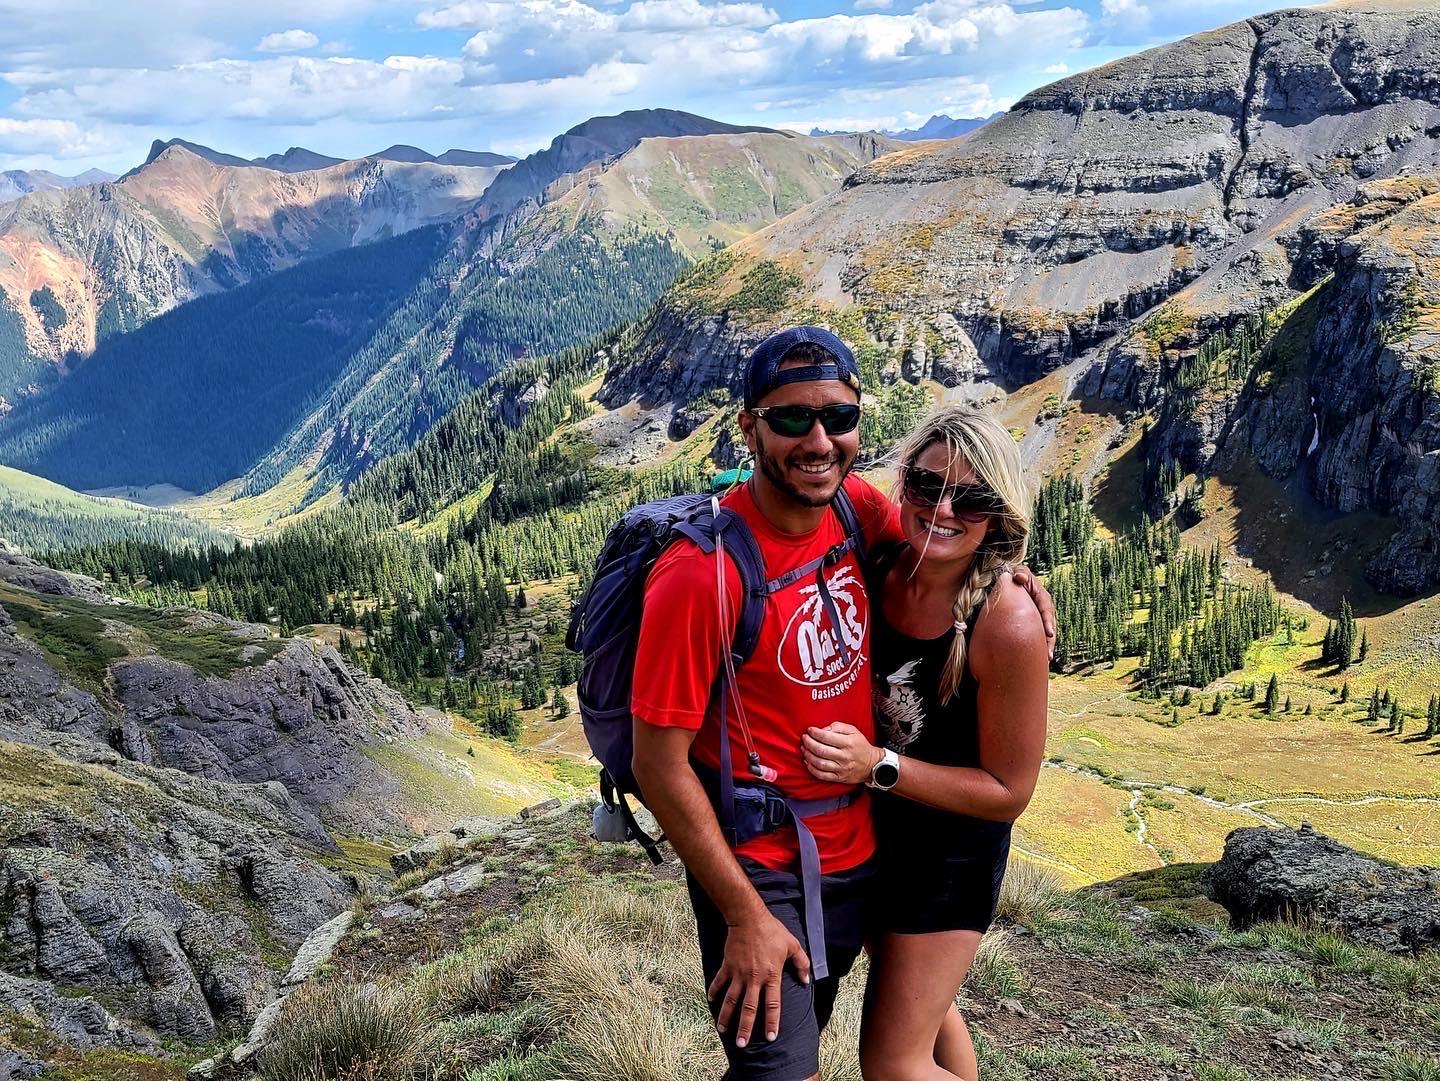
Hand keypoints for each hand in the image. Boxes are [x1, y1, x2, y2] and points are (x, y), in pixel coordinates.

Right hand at [709, 911, 810, 1046]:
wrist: (748, 918)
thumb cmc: (772, 931)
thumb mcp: (792, 945)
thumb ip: (801, 963)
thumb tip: (806, 980)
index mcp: (771, 975)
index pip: (772, 1004)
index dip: (772, 1021)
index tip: (771, 1037)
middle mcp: (754, 978)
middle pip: (749, 1008)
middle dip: (745, 1027)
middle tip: (742, 1044)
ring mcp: (738, 973)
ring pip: (731, 999)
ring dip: (727, 1016)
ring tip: (722, 1030)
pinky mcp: (727, 966)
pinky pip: (719, 982)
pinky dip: (714, 991)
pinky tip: (710, 1002)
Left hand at [802, 722, 881, 784]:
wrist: (871, 764)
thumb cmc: (860, 745)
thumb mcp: (853, 731)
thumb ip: (838, 727)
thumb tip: (823, 729)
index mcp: (848, 743)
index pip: (827, 737)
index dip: (815, 733)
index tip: (809, 730)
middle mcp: (844, 756)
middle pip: (821, 750)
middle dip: (809, 743)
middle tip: (804, 738)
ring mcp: (841, 768)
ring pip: (820, 763)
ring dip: (808, 755)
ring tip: (804, 749)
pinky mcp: (839, 777)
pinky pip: (822, 775)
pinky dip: (812, 769)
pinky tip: (808, 762)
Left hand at [1008, 564, 1056, 658]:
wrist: (1015, 583)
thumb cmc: (1017, 576)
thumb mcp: (1019, 571)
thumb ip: (1020, 573)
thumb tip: (1019, 578)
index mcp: (1043, 597)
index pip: (1047, 610)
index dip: (1048, 622)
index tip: (1050, 633)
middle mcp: (1045, 609)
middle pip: (1050, 627)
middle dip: (1050, 641)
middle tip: (1048, 655)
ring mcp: (1042, 618)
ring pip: (1047, 634)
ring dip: (1047, 647)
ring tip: (1046, 660)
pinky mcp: (1037, 624)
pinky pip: (1039, 636)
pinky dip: (1040, 646)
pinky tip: (1038, 659)